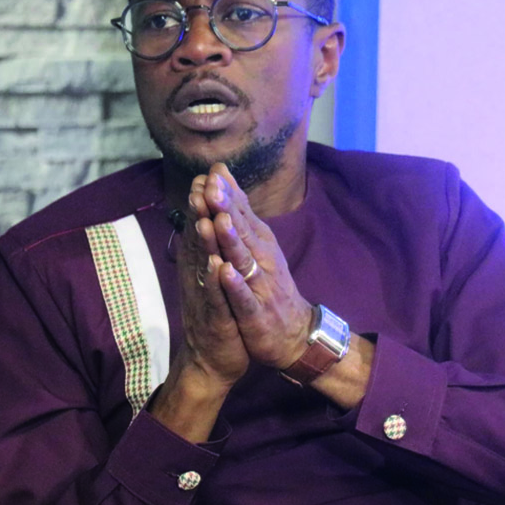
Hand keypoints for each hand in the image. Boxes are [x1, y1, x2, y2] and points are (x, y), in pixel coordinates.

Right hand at [172, 181, 250, 385]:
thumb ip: (206, 250)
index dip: (202, 204)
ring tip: (206, 218)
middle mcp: (200, 280)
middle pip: (199, 243)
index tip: (204, 175)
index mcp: (201, 268)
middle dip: (200, 213)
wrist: (212, 360)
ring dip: (205, 244)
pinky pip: (218, 300)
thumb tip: (204, 219)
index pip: (200, 230)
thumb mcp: (211, 280)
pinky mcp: (217, 322)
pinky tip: (220, 268)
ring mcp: (206, 300)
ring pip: (206, 268)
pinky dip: (219, 284)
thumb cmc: (216, 316)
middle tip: (200, 184)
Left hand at [195, 164, 313, 370]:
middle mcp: (261, 259)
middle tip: (211, 186)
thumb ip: (240, 216)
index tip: (210, 171)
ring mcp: (259, 284)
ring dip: (230, 240)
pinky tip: (224, 271)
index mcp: (259, 243)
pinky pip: (243, 296)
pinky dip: (233, 283)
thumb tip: (223, 180)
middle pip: (241, 231)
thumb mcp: (257, 247)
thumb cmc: (269, 285)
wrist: (293, 332)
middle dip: (225, 208)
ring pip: (242, 259)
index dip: (226, 194)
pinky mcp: (255, 311)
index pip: (241, 214)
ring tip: (219, 221)